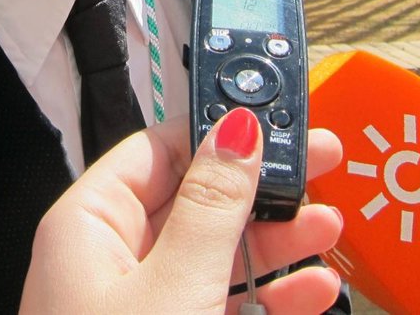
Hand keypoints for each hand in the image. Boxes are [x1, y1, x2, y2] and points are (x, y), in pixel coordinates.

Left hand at [21, 109, 343, 313]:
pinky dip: (266, 296)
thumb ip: (213, 208)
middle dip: (260, 187)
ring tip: (330, 227)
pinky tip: (313, 291)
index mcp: (89, 224)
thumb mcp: (177, 286)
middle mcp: (108, 259)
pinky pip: (218, 302)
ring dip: (274, 242)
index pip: (156, 149)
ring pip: (213, 253)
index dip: (217, 132)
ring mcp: (138, 305)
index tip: (277, 122)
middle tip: (323, 163)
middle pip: (193, 198)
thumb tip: (237, 130)